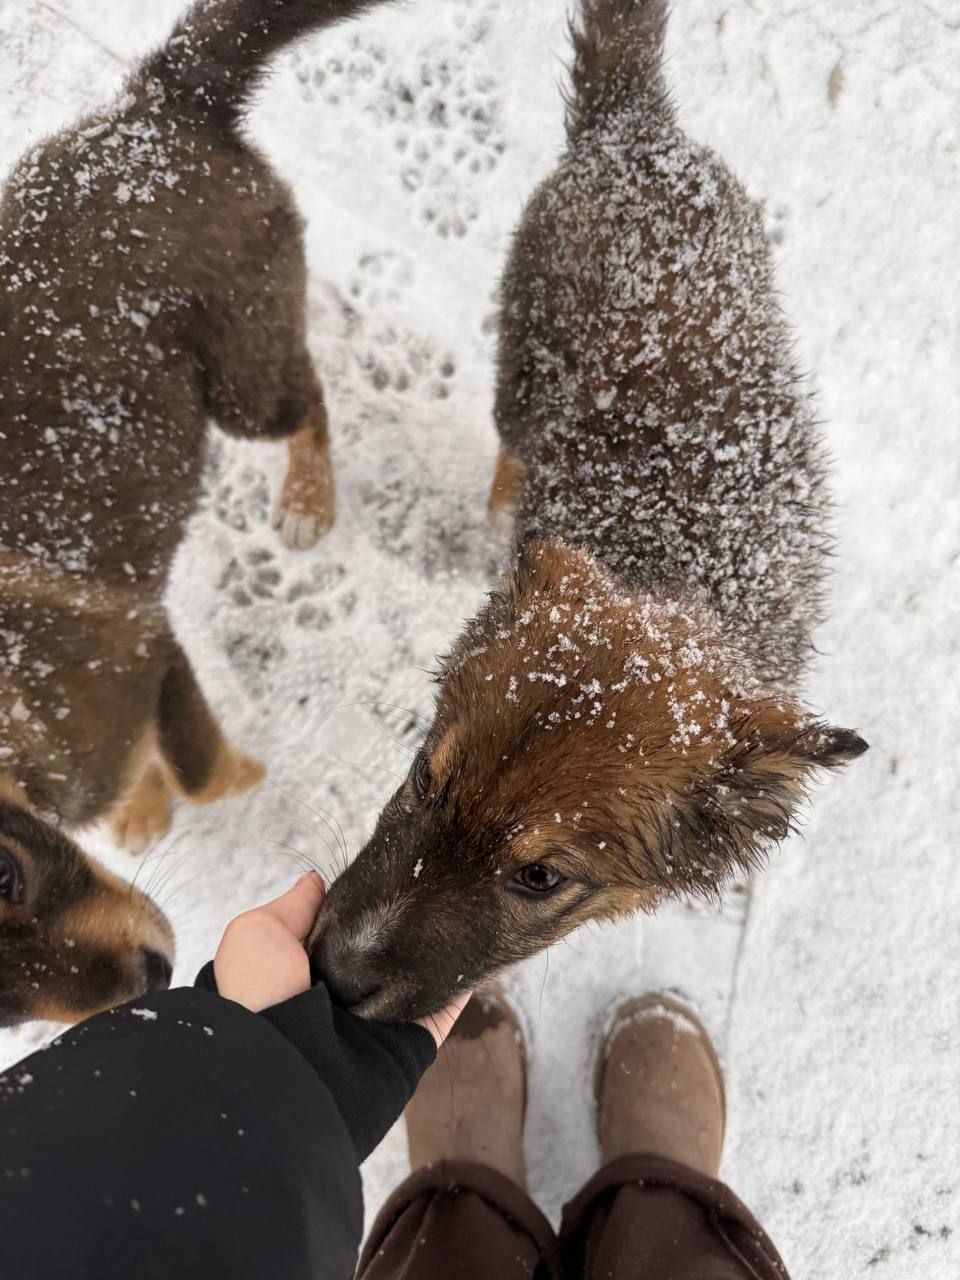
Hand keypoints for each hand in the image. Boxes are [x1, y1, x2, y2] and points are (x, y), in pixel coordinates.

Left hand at [214, 872, 469, 1045]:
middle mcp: (346, 995)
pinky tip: (478, 942)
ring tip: (461, 899)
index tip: (386, 871)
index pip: (346, 928)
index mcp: (307, 972)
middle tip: (430, 880)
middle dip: (405, 920)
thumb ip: (293, 907)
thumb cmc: (262, 994)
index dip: (362, 901)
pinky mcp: (413, 1040)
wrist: (284, 1067)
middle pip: (385, 948)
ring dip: (438, 943)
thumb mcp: (259, 934)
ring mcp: (382, 1019)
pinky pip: (445, 1005)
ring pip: (419, 973)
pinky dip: (462, 980)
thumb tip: (316, 881)